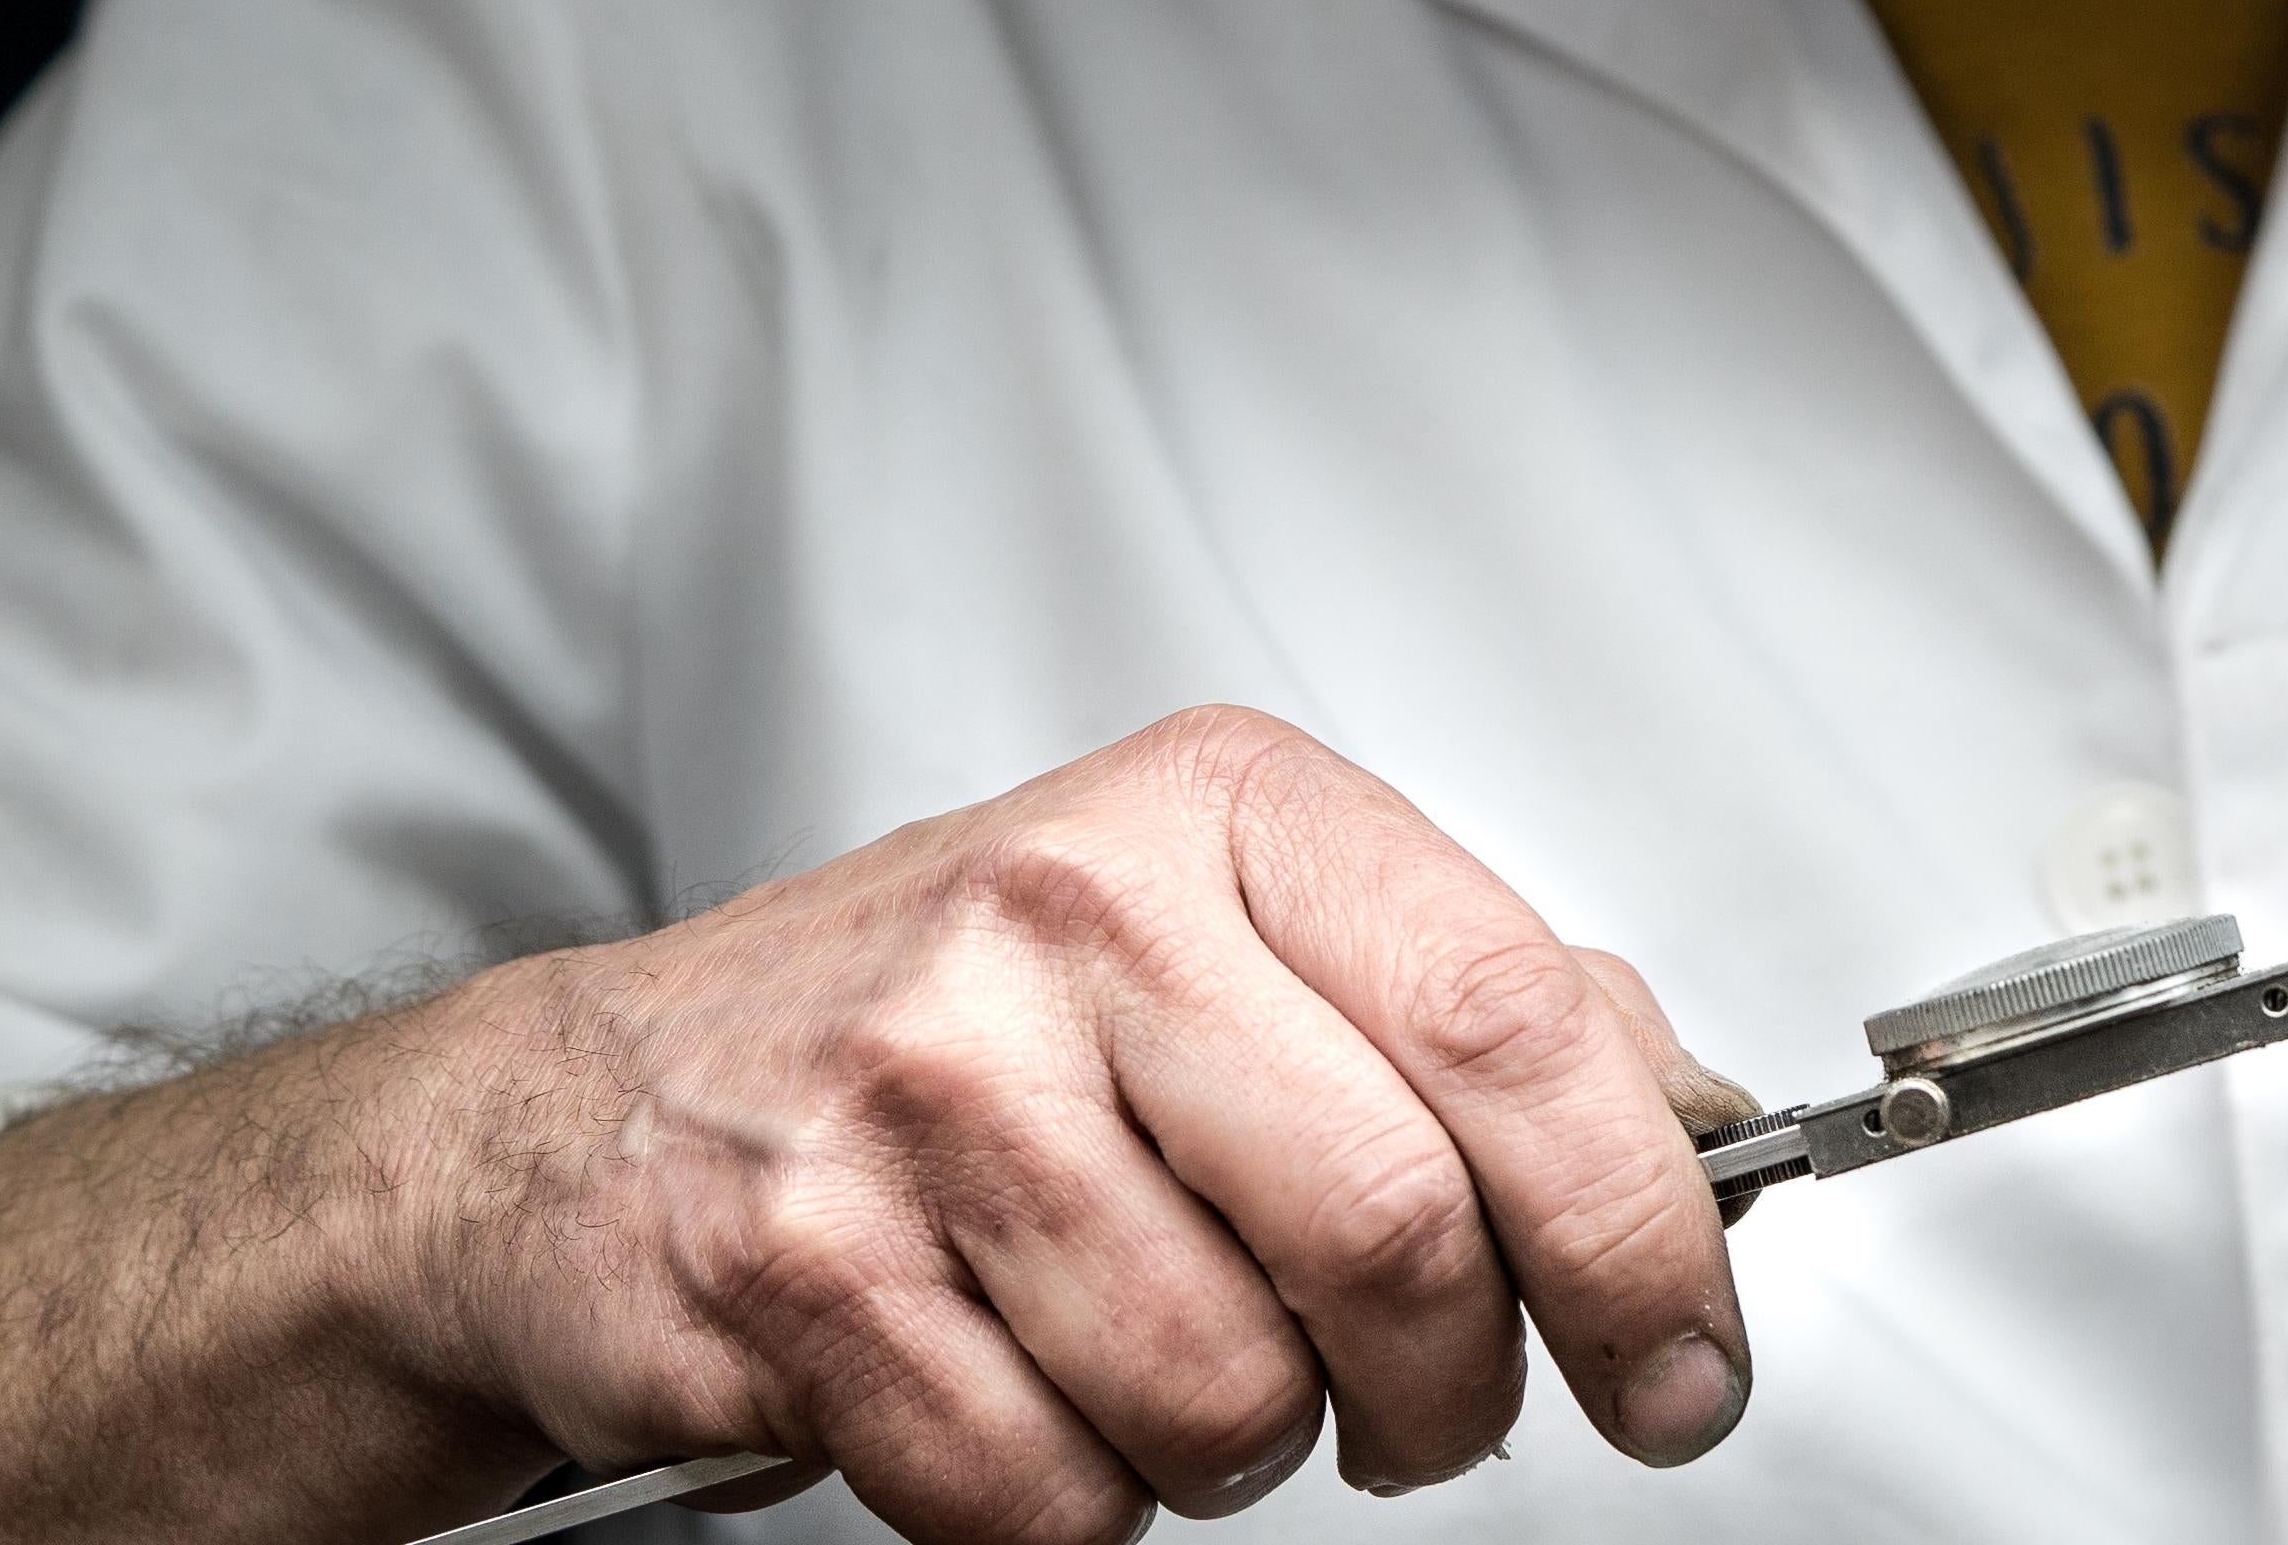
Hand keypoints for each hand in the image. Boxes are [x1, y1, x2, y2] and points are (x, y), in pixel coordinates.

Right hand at [398, 709, 1749, 1541]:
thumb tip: (1696, 1124)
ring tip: (1178, 1364)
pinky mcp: (802, 1262)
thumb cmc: (954, 1023)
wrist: (591, 1110)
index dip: (1639, 1227)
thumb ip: (1465, 1007)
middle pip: (1398, 1224)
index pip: (1513, 1017)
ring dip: (1248, 1451)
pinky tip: (1037, 1401)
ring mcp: (925, 1084)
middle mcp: (1073, 911)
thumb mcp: (1227, 932)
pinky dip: (1083, 1508)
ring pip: (1231, 1388)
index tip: (1682, 1357)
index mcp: (1221, 812)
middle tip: (1430, 1409)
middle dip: (1456, 1385)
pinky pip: (1054, 1495)